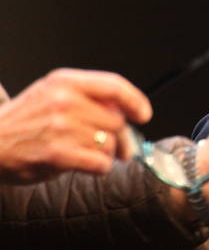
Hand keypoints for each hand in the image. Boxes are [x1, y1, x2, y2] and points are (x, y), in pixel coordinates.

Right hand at [0, 69, 151, 183]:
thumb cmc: (25, 121)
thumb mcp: (52, 94)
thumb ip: (88, 96)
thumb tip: (128, 114)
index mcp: (65, 81)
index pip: (114, 86)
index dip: (135, 101)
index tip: (143, 115)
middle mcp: (64, 100)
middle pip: (117, 119)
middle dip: (120, 137)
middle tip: (115, 147)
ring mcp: (61, 127)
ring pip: (110, 143)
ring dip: (107, 154)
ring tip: (86, 153)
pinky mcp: (57, 154)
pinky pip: (100, 163)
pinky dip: (100, 168)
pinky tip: (85, 165)